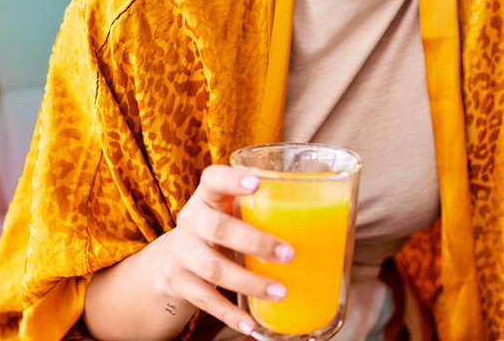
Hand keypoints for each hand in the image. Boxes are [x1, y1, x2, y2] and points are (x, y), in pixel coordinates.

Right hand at [153, 164, 295, 336]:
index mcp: (206, 199)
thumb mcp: (228, 215)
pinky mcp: (181, 283)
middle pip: (216, 228)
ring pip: (213, 268)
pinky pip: (206, 300)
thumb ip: (262, 212)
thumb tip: (332, 219)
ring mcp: (183, 254)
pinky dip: (231, 315)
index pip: (212, 179)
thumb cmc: (218, 232)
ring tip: (280, 291)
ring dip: (249, 282)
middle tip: (288, 254)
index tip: (256, 183)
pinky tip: (251, 325)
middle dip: (254, 241)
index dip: (231, 179)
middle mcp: (191, 222)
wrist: (172, 262)